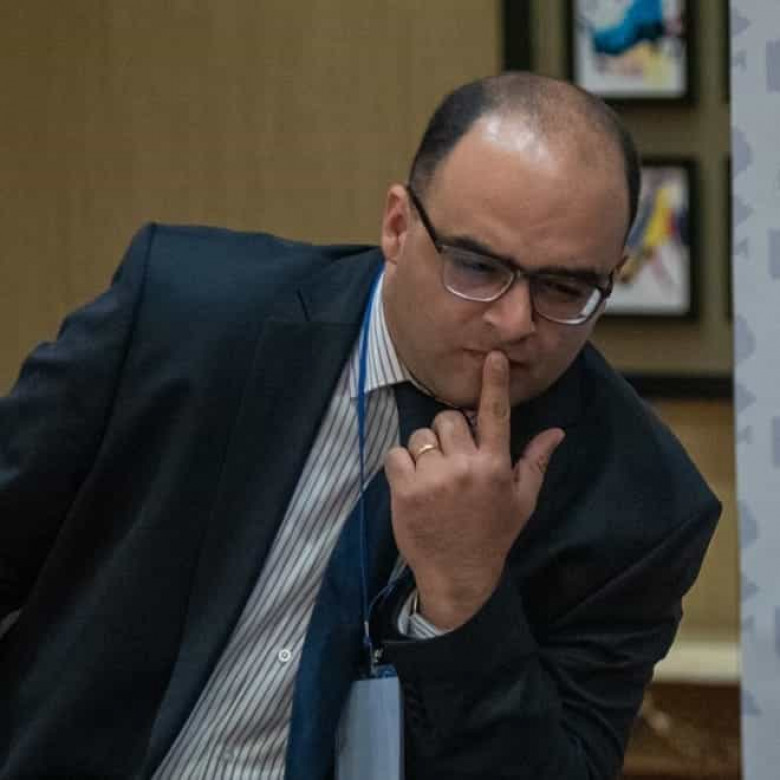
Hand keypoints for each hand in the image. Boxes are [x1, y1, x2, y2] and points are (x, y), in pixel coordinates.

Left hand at [385, 351, 564, 629]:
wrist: (457, 574)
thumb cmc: (492, 534)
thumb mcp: (522, 500)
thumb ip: (536, 461)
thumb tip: (557, 431)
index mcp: (496, 465)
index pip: (495, 414)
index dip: (494, 382)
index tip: (493, 356)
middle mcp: (465, 466)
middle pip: (447, 419)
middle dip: (448, 433)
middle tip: (452, 460)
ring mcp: (433, 478)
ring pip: (421, 435)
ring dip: (425, 450)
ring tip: (433, 477)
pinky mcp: (404, 489)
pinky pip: (397, 453)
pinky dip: (402, 464)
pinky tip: (414, 485)